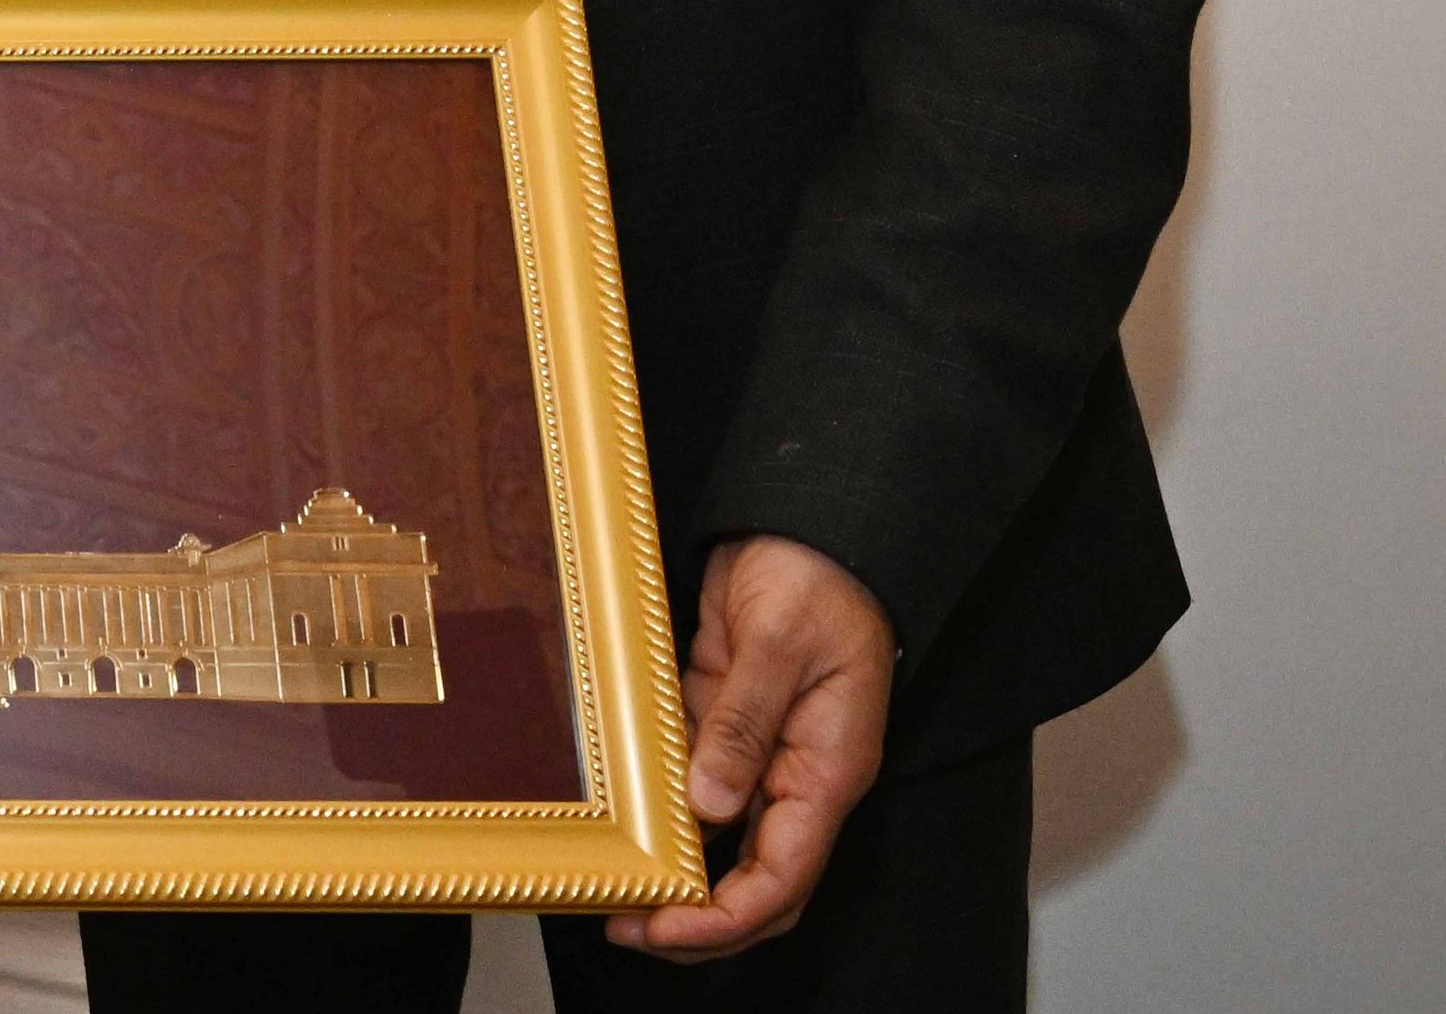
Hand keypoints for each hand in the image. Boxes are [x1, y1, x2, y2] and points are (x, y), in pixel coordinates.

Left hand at [602, 536, 895, 961]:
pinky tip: (623, 816)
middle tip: (628, 923)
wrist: (810, 518)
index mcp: (827, 769)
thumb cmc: (817, 573)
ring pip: (723, 841)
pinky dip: (664, 809)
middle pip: (756, 880)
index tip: (667, 928)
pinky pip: (697, 784)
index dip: (726, 918)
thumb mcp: (780, 643)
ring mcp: (762, 751)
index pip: (783, 877)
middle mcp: (797, 774)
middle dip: (698, 918)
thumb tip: (708, 806)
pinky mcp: (727, 720)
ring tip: (618, 886)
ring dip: (678, 869)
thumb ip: (743, 724)